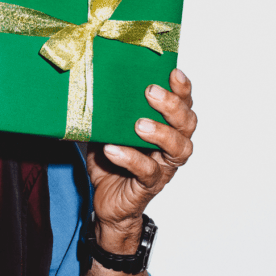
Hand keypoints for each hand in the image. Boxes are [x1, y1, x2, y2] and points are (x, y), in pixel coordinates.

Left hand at [86, 68, 196, 252]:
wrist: (107, 203)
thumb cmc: (111, 163)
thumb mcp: (107, 131)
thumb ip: (107, 112)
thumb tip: (88, 83)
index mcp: (166, 129)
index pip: (183, 105)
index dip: (183, 89)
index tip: (173, 72)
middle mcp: (171, 147)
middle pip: (187, 124)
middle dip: (172, 106)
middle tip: (151, 92)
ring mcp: (163, 167)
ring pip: (178, 149)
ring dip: (160, 132)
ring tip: (139, 124)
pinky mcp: (148, 186)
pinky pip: (146, 171)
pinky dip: (130, 158)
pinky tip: (113, 149)